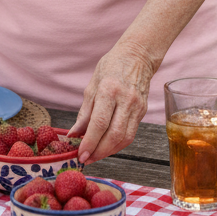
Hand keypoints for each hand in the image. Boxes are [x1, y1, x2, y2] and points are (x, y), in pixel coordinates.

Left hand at [68, 42, 154, 164]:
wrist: (138, 56)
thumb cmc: (112, 67)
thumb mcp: (92, 85)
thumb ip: (84, 113)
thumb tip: (74, 134)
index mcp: (109, 90)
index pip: (100, 123)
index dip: (90, 142)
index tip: (81, 154)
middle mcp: (126, 100)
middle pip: (114, 135)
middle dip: (99, 152)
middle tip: (86, 159)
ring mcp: (137, 107)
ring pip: (124, 138)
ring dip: (109, 151)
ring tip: (95, 155)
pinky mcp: (143, 112)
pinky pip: (130, 134)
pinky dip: (118, 144)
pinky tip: (107, 146)